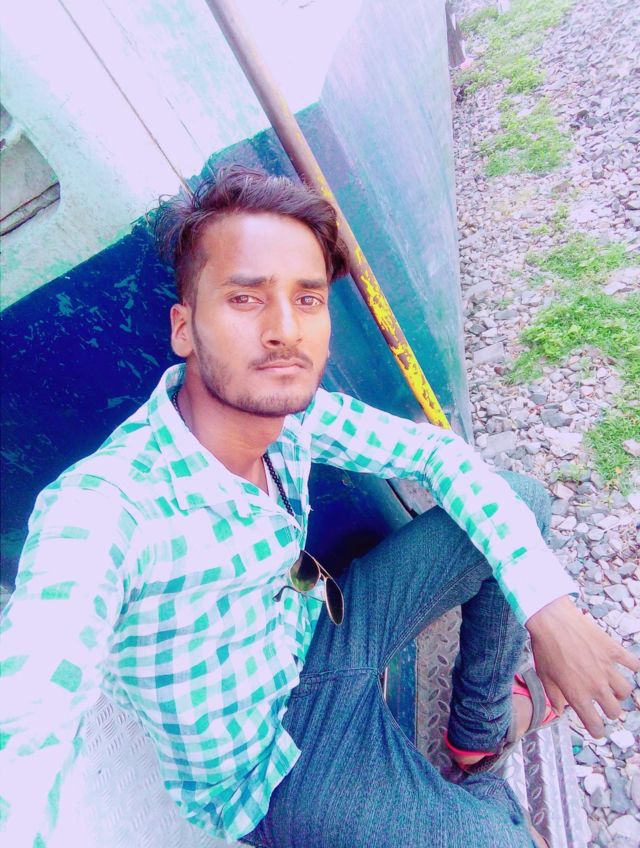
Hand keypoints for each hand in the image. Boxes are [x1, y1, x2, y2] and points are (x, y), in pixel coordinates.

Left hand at [526, 595, 638, 737]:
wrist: (551, 620)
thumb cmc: (544, 647)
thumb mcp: (543, 676)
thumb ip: (554, 697)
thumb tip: (559, 711)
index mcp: (578, 695)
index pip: (595, 725)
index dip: (596, 731)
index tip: (596, 729)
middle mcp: (596, 685)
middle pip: (615, 711)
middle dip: (609, 711)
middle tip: (603, 704)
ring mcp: (607, 668)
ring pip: (626, 691)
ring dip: (619, 692)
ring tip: (611, 686)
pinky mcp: (613, 651)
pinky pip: (634, 664)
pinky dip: (634, 667)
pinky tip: (627, 666)